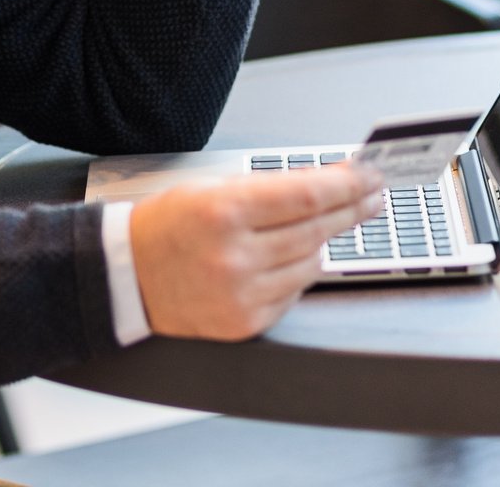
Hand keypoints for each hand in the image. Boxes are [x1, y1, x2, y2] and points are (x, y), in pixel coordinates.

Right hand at [127, 164, 382, 340]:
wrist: (127, 277)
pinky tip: (283, 260)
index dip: (346, 185)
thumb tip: (326, 185)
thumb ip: (269, 189)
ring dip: (320, 243)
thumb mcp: (211, 190)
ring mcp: (241, 294)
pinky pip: (294, 293)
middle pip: (317, 229)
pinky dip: (296, 274)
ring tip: (315, 227)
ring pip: (312, 264)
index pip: (306, 196)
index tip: (368, 177)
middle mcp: (235, 256)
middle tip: (371, 197)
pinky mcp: (245, 322)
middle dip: (351, 210)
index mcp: (224, 212)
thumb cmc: (166, 227)